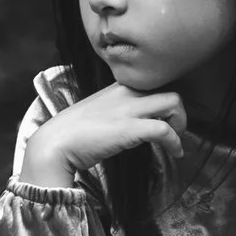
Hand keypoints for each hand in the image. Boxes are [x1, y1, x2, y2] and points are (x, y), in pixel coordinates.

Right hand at [17, 84, 186, 188]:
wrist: (54, 144)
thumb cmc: (71, 133)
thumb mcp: (97, 112)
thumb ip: (115, 110)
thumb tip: (128, 122)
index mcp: (118, 87)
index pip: (154, 83)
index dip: (165, 100)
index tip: (167, 117)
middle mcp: (126, 93)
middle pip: (170, 89)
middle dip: (180, 111)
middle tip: (175, 130)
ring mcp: (128, 109)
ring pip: (174, 102)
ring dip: (181, 123)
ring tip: (176, 139)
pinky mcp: (129, 128)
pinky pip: (164, 130)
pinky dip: (175, 142)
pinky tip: (175, 152)